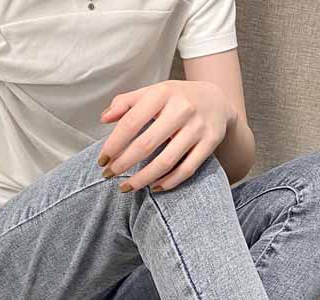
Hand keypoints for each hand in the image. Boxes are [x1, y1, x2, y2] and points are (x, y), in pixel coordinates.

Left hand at [96, 79, 237, 192]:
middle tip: (109, 176)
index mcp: (162, 93)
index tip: (102, 160)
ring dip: (144, 179)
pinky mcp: (210, 143)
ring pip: (166, 161)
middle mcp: (182, 109)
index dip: (114, 144)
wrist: (217, 99)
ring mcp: (197, 127)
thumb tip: (104, 118)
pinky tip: (154, 187)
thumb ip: (126, 102)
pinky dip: (169, 182)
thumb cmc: (177, 98)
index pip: (131, 122)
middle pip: (146, 145)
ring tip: (128, 187)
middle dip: (124, 164)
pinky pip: (186, 169)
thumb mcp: (153, 92)